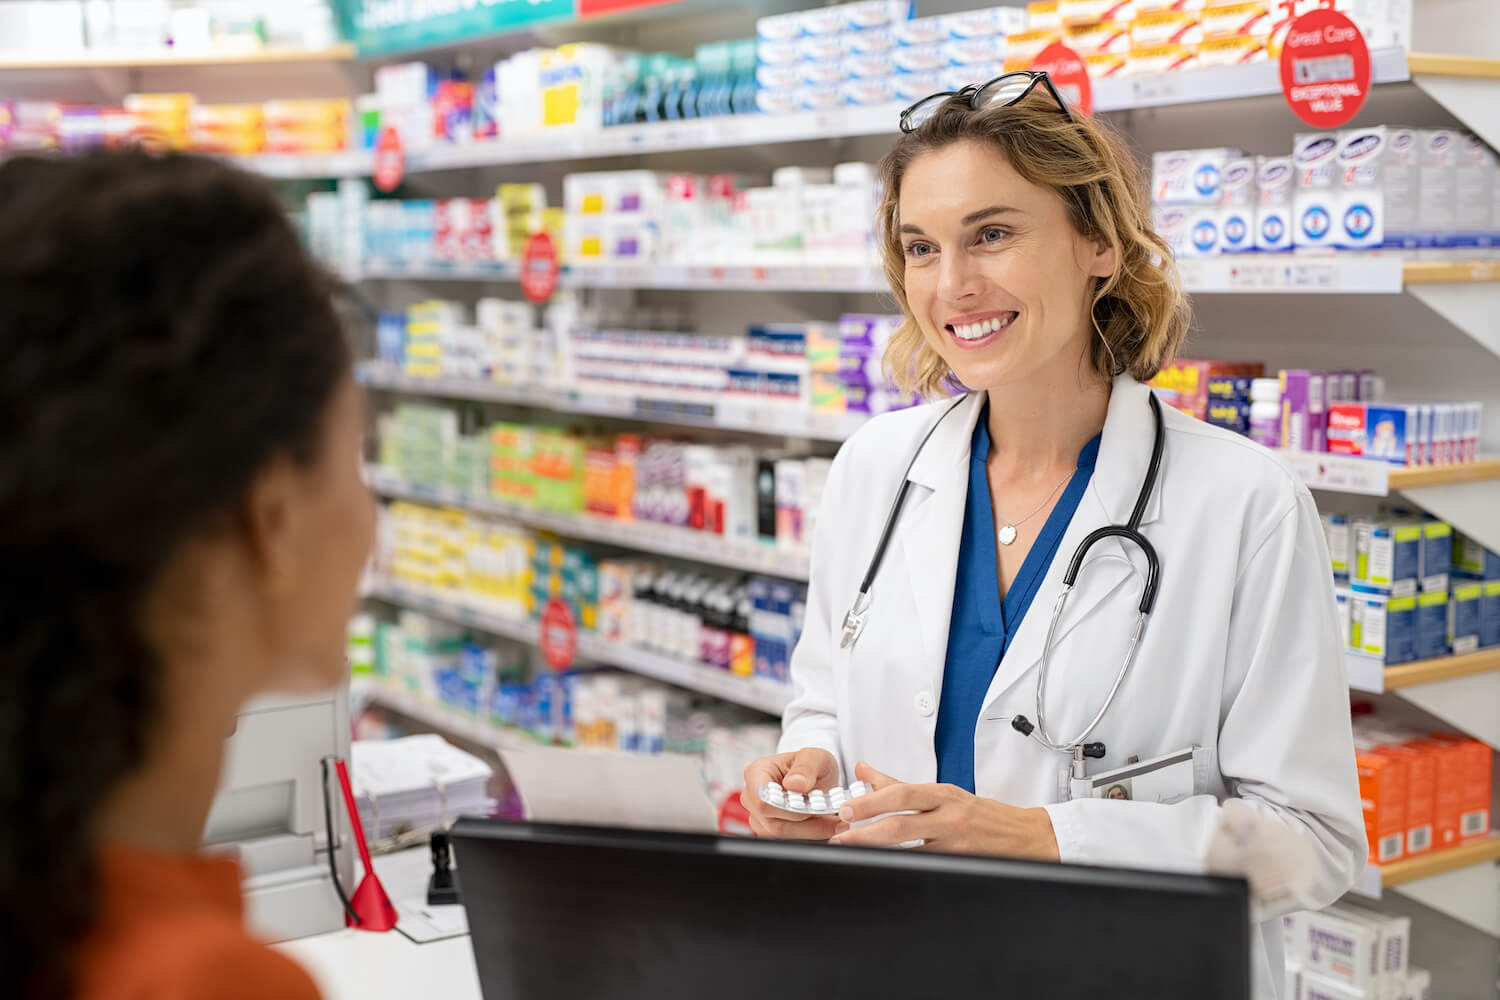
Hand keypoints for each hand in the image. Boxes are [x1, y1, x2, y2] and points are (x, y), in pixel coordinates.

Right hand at [740, 747, 840, 840]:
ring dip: (813, 832)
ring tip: (835, 822)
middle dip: (809, 824)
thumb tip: (794, 784)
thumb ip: (806, 767)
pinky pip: (790, 841)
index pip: (764, 801)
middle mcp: (752, 797)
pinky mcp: (770, 831)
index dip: (789, 809)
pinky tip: (826, 826)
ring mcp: (759, 817)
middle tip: (836, 820)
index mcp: (757, 773)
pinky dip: (811, 836)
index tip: (815, 806)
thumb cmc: (810, 764)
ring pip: (784, 836)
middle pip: (775, 824)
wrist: (814, 777)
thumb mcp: (815, 757)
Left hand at [829, 762, 1060, 859]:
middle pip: (901, 822)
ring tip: (852, 850)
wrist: (1027, 835)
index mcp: (943, 794)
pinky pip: (925, 864)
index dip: (872, 801)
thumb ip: (900, 784)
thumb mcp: (944, 793)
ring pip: (910, 848)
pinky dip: (903, 864)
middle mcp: (948, 816)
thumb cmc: (982, 814)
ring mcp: (954, 843)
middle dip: (866, 830)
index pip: (902, 793)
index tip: (847, 809)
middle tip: (840, 834)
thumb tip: (864, 770)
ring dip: (877, 850)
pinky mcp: (960, 863)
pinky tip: (885, 866)